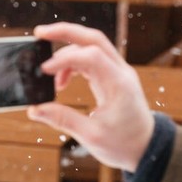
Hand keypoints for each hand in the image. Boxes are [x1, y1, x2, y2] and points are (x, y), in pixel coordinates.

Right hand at [26, 22, 153, 172]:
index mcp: (119, 85)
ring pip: (91, 45)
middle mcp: (120, 72)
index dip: (65, 59)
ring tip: (46, 68)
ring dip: (66, 48)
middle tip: (39, 33)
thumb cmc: (123, 144)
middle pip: (93, 39)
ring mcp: (117, 72)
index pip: (91, 56)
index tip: (43, 70)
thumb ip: (62, 119)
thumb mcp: (91, 136)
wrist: (147, 149)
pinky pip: (91, 58)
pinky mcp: (112, 76)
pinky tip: (60, 81)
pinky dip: (72, 63)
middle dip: (65, 32)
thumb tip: (34, 109)